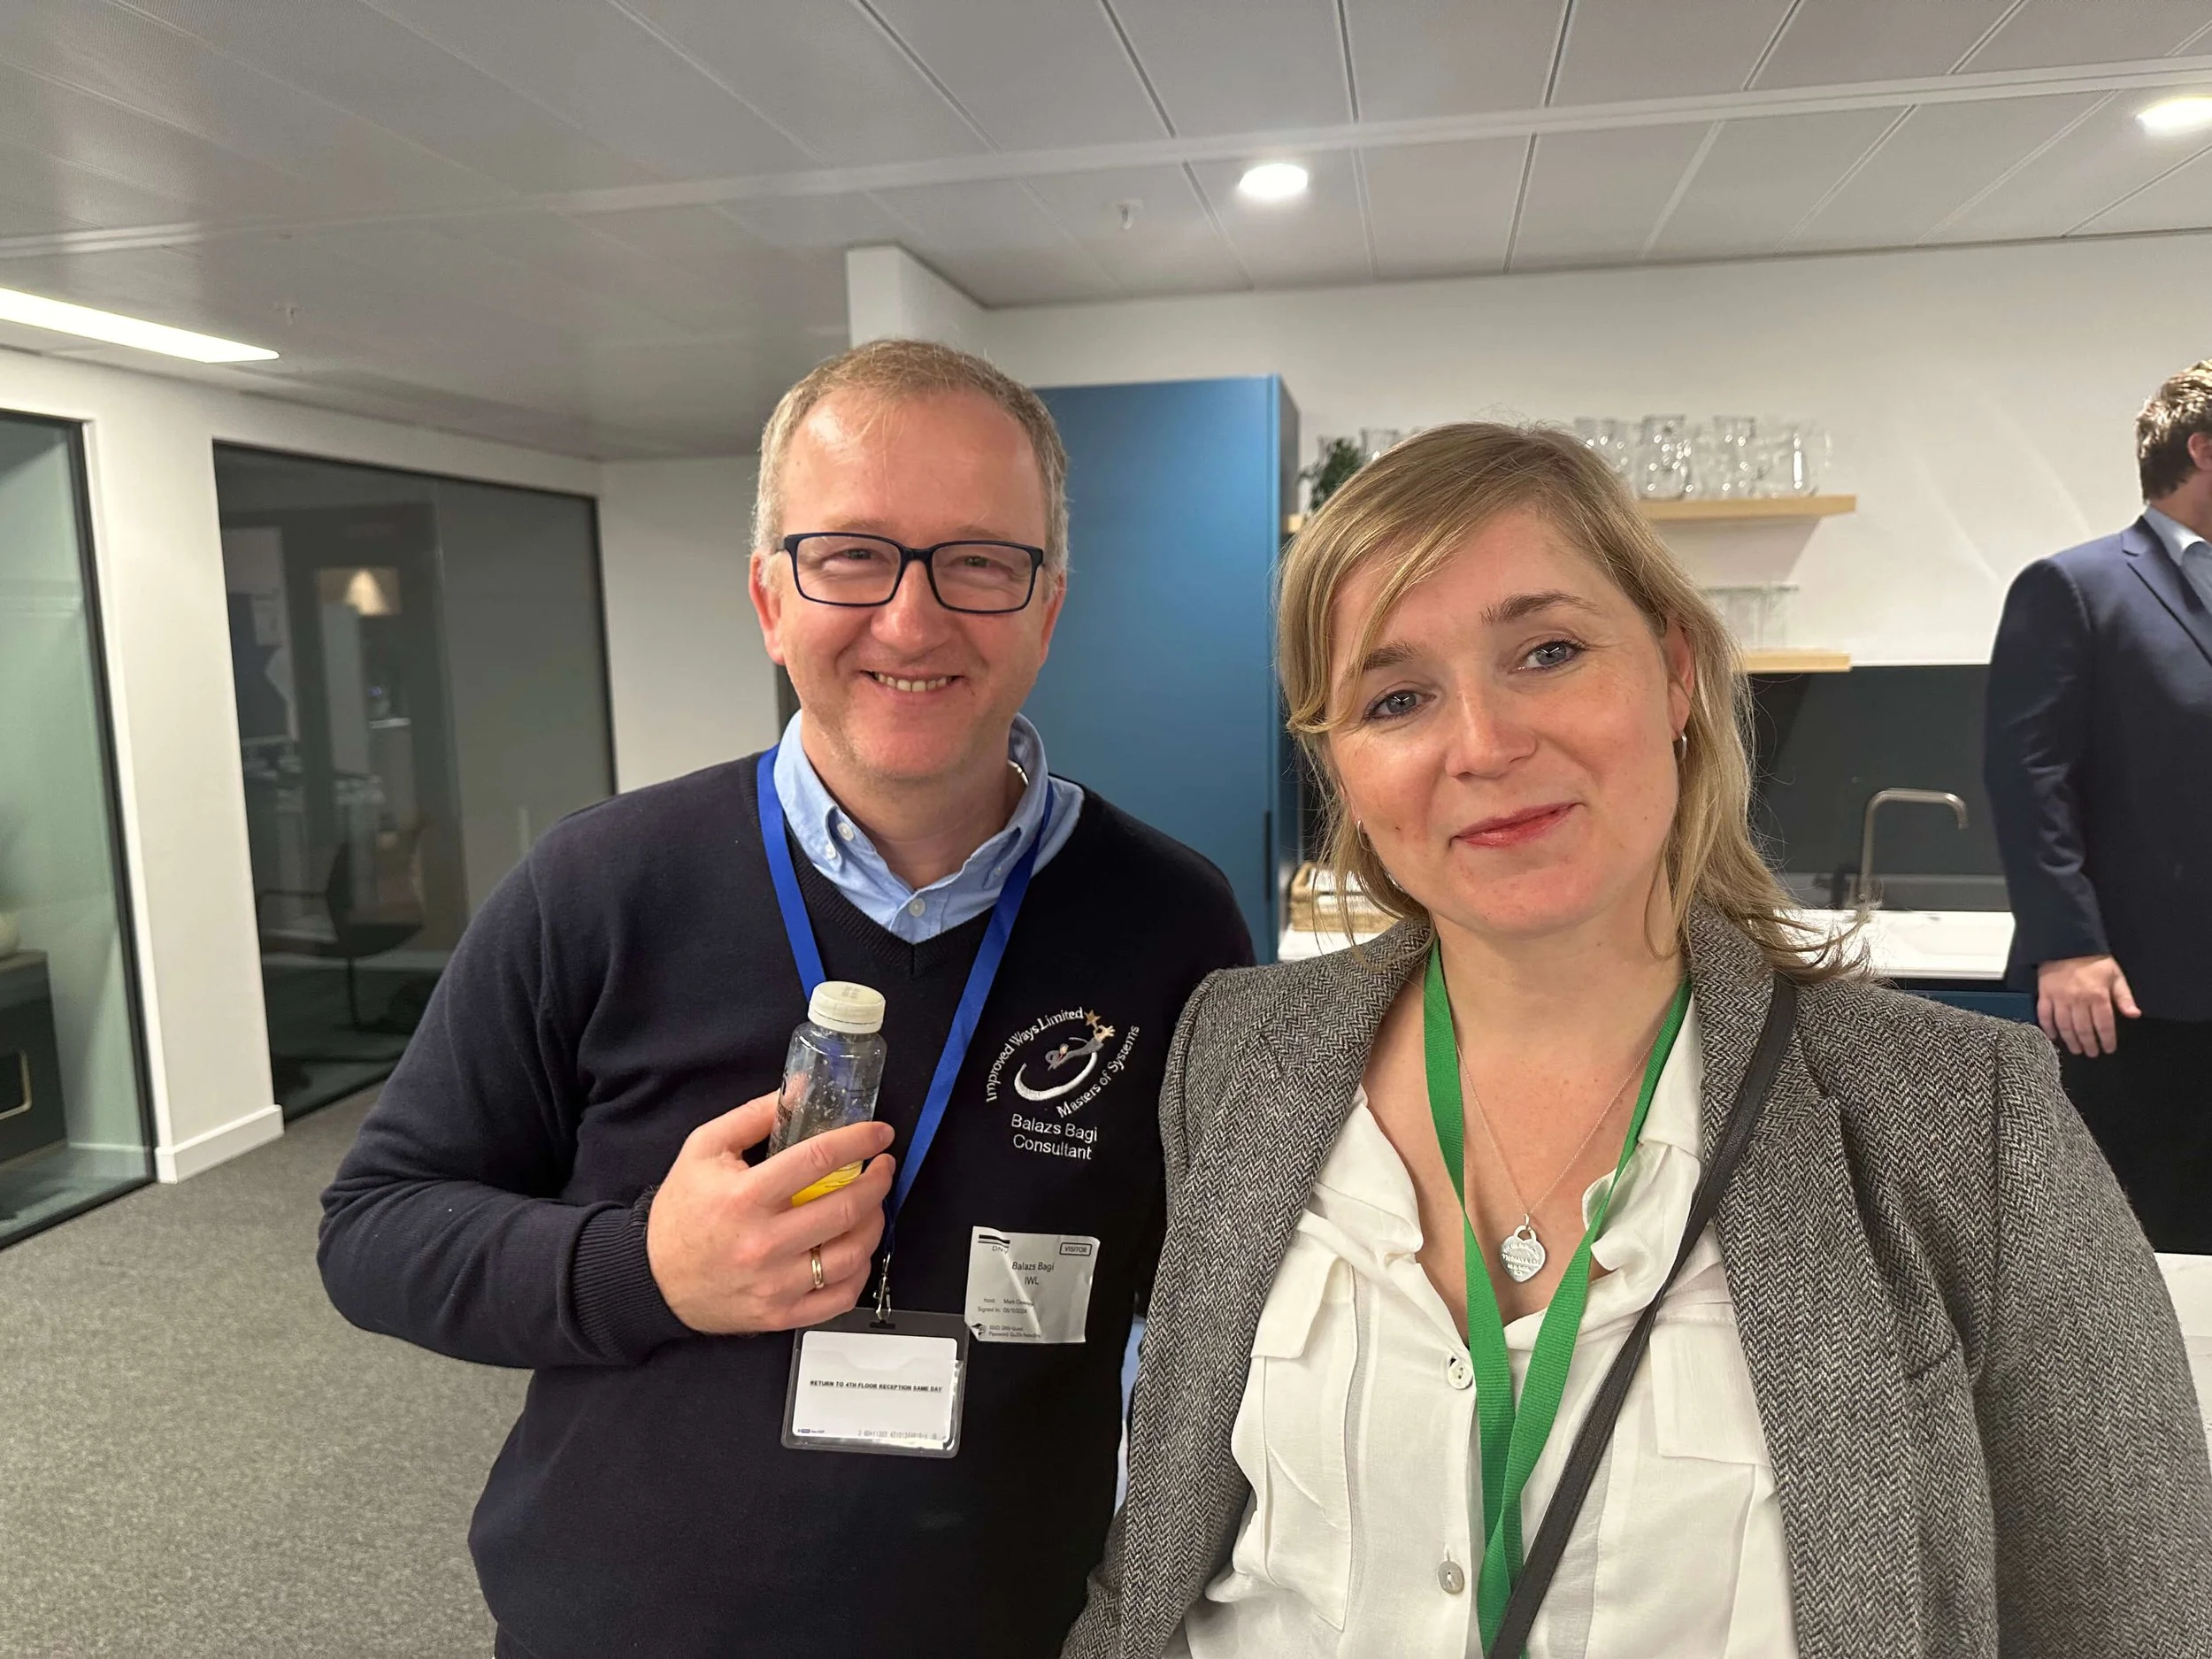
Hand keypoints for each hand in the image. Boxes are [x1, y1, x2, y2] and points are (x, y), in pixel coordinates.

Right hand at [646, 1091, 895, 1334]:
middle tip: (883, 1167)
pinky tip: (855, 1249)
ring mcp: (774, 1284)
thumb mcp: (705, 1148)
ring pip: (851, 1255)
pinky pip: (840, 1297)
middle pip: (844, 1208)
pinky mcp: (780, 1314)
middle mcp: (762, 1243)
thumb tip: (801, 1089)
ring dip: (874, 1224)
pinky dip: (859, 1271)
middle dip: (878, 1181)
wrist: (651, 1278)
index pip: (818, 1160)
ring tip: (872, 1206)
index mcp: (744, 1197)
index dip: (859, 1141)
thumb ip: (756, 1115)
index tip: (879, 1134)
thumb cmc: (680, 1211)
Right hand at [2037, 955, 2141, 1056]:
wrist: (2067, 944)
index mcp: (2098, 996)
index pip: (2104, 1025)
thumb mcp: (2115, 976)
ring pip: (2065, 1026)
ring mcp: (2060, 999)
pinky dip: (2048, 1028)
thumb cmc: (2094, 961)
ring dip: (2071, 1040)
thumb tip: (2134, 1014)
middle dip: (2089, 1044)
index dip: (2107, 1039)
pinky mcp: (2045, 995)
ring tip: (2076, 1049)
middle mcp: (2078, 1000)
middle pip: (2084, 1029)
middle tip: (2092, 1053)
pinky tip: (2054, 1037)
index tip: (2108, 1049)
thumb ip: (2124, 997)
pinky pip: (2045, 1016)